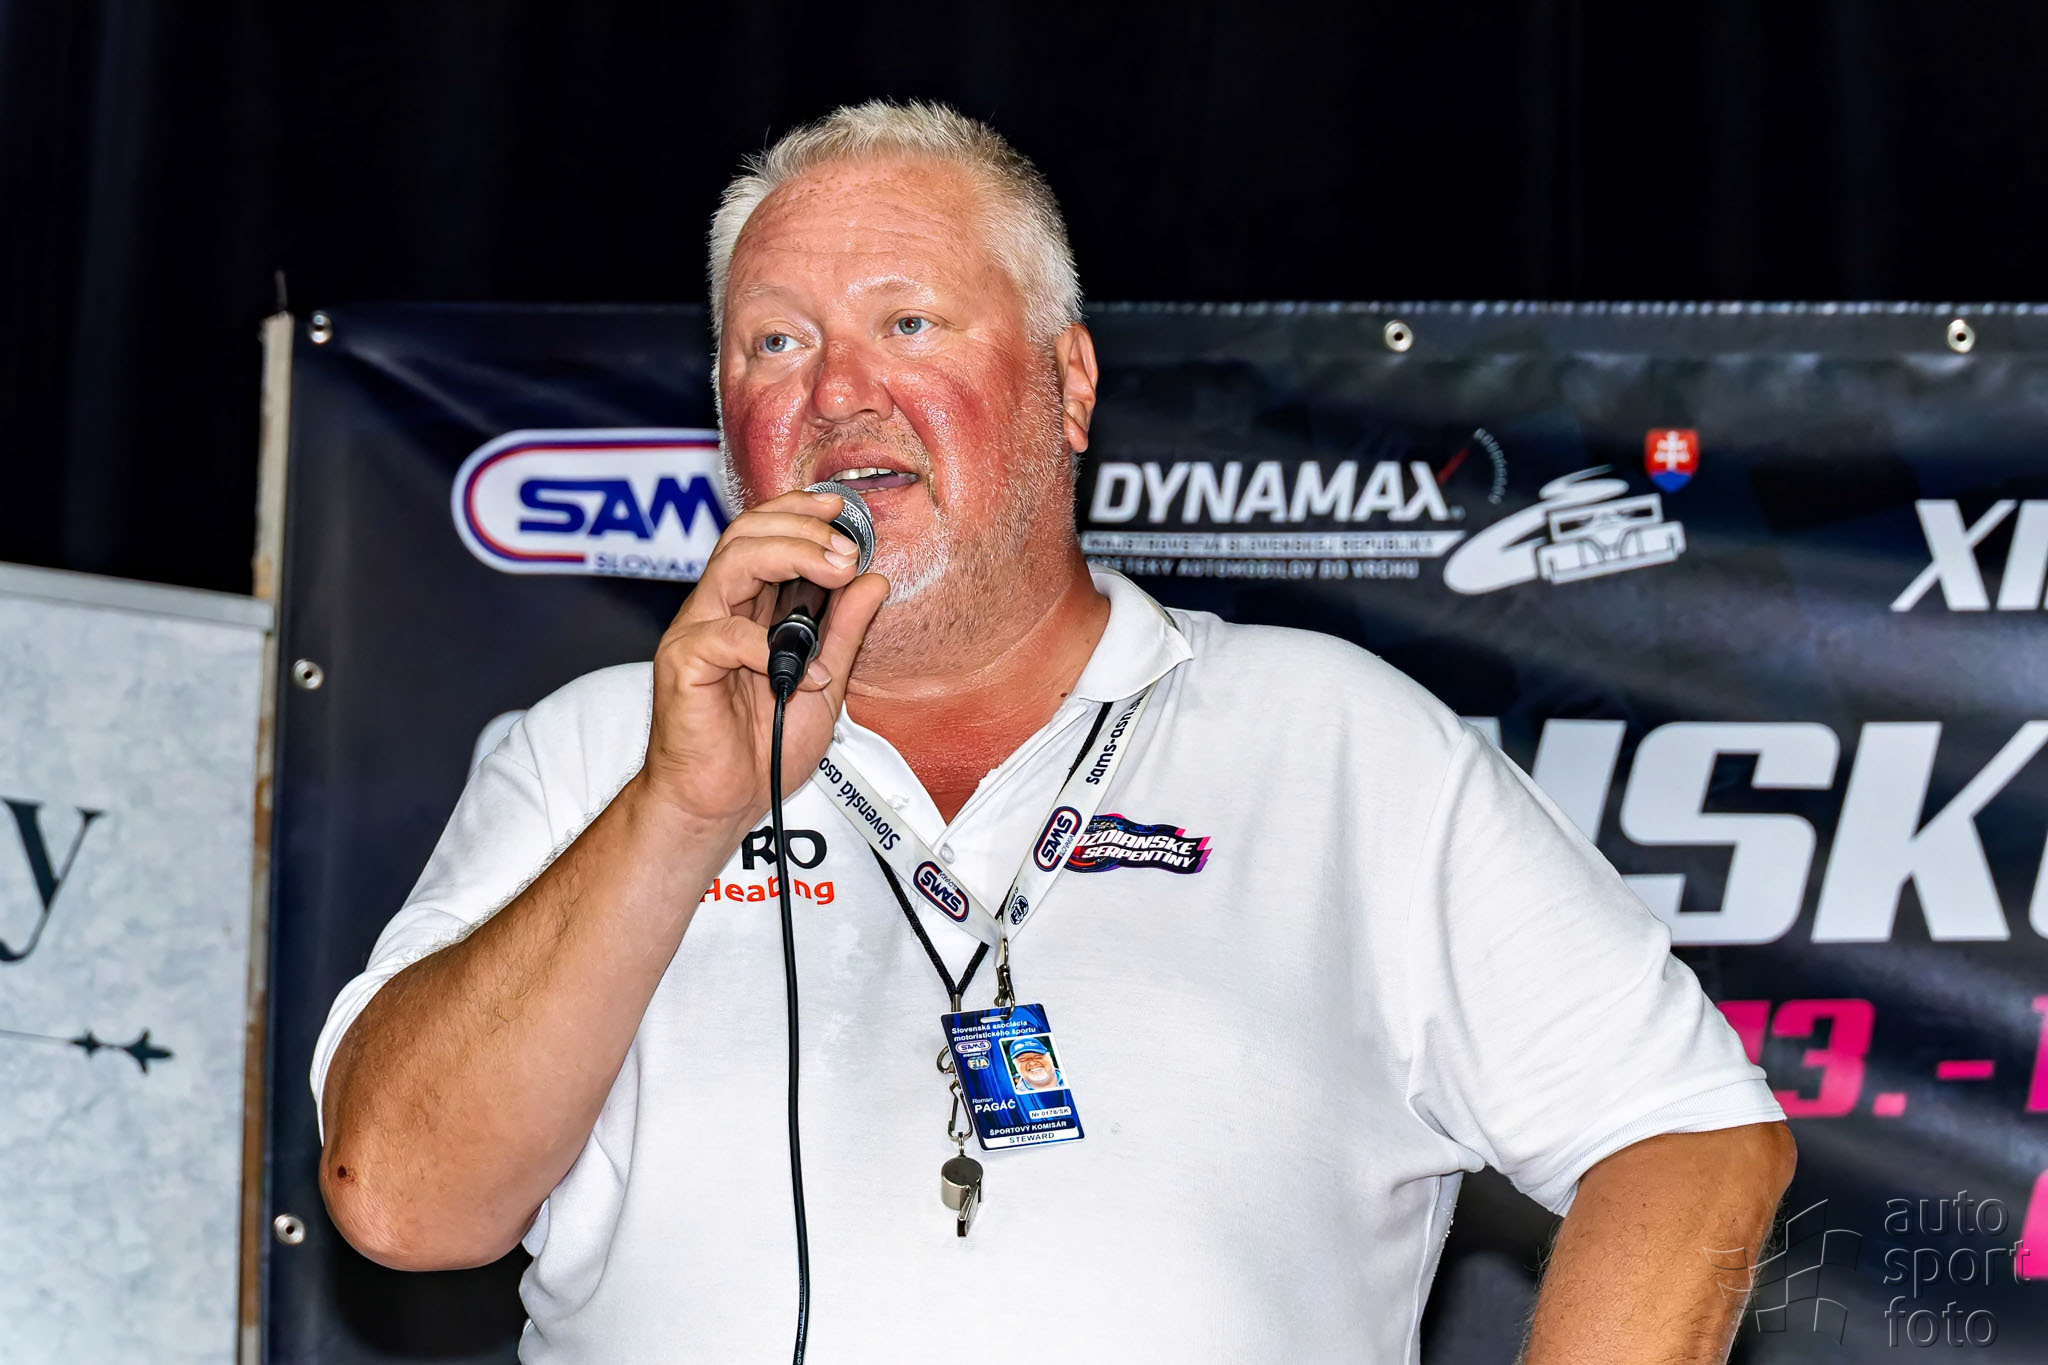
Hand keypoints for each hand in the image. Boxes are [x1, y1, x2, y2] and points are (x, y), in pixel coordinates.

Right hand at [638, 488, 889, 833]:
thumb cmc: (761, 748)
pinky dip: (769, 649)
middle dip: (803, 529)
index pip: (765, 536)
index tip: (842, 511)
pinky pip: (723, 636)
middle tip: (848, 548)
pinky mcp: (683, 664)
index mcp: (748, 610)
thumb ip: (844, 633)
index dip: (800, 514)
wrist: (721, 802)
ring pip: (733, 562)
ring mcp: (697, 633)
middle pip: (747, 535)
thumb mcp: (824, 685)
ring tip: (835, 570)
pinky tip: (802, 674)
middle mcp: (719, 611)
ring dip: (790, 555)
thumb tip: (872, 582)